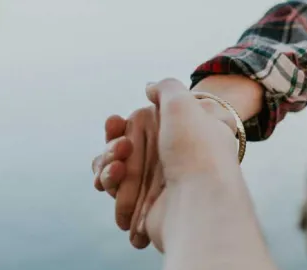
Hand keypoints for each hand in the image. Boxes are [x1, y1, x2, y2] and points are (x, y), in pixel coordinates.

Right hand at [91, 80, 237, 248]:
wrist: (200, 202)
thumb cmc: (196, 150)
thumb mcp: (184, 103)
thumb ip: (166, 88)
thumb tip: (149, 88)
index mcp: (180, 135)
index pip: (142, 127)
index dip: (122, 125)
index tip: (116, 122)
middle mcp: (171, 159)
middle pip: (124, 150)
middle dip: (111, 147)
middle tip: (120, 148)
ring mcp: (159, 184)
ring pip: (116, 171)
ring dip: (107, 167)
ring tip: (116, 169)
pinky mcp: (147, 208)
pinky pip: (118, 194)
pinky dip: (110, 186)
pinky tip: (110, 184)